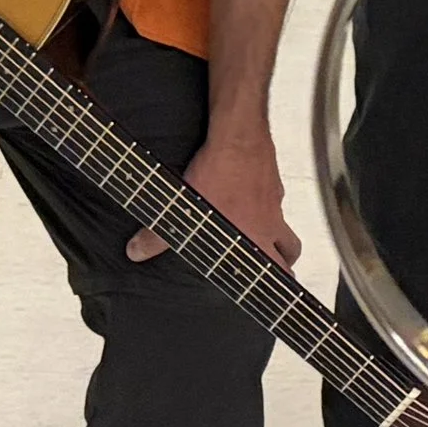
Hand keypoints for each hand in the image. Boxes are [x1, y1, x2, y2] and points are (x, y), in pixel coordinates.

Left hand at [131, 126, 299, 267]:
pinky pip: (273, 193)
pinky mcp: (271, 175)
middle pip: (292, 250)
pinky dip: (263, 197)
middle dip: (285, 261)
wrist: (236, 134)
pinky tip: (244, 192)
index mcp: (255, 239)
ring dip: (275, 229)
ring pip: (284, 221)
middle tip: (274, 264)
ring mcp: (274, 197)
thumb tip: (136, 252)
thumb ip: (157, 237)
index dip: (279, 283)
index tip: (273, 291)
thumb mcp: (182, 211)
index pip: (279, 271)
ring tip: (257, 229)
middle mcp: (271, 221)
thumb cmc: (219, 175)